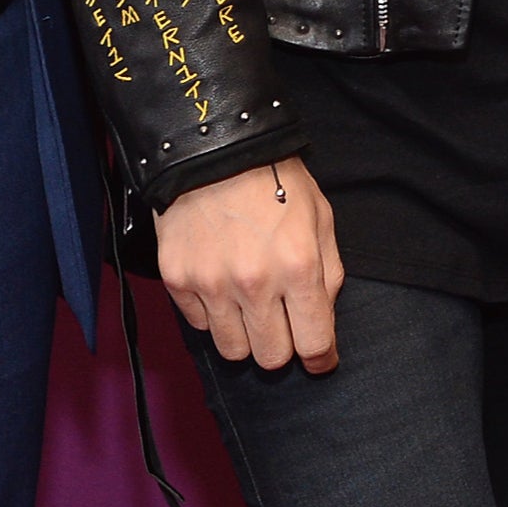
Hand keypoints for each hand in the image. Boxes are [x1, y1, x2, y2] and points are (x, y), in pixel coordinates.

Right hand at [157, 156, 343, 372]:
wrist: (214, 148)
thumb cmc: (274, 178)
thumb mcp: (320, 217)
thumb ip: (328, 273)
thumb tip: (322, 319)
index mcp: (297, 267)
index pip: (313, 344)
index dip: (320, 357)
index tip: (319, 358)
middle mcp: (254, 283)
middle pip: (271, 357)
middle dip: (282, 345)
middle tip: (282, 323)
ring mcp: (212, 284)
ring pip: (233, 350)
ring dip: (246, 335)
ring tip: (249, 304)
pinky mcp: (178, 280)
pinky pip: (200, 325)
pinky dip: (213, 313)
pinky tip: (221, 283)